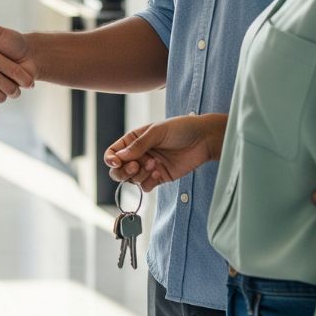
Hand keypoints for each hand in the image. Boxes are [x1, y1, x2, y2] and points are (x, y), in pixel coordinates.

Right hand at [103, 114, 224, 191]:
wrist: (204, 139)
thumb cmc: (181, 128)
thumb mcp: (157, 131)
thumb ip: (139, 145)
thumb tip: (120, 156)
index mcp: (134, 140)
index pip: (113, 152)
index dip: (111, 159)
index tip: (116, 162)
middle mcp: (139, 154)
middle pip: (118, 170)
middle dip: (123, 171)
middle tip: (135, 167)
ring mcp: (148, 167)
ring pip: (132, 180)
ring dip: (140, 174)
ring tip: (154, 164)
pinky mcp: (159, 177)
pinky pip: (145, 186)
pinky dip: (149, 182)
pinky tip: (158, 173)